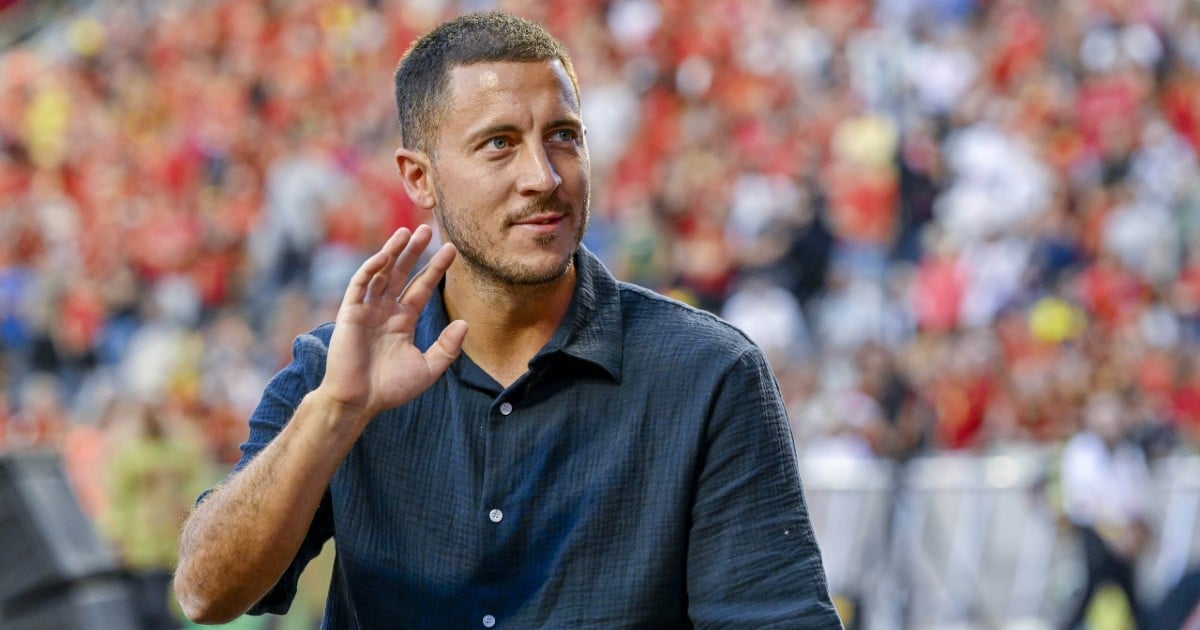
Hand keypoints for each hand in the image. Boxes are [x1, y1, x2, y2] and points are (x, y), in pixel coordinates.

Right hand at [316, 224, 467, 420]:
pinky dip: (372, 268)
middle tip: (429, 230)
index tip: (451, 250)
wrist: (358, 403)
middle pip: (402, 273)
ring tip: (408, 232)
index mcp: (403, 320)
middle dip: (414, 252)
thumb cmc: (390, 389)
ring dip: (393, 251)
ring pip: (381, 273)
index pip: (422, 287)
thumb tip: (466, 323)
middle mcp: (385, 310)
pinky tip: (386, 254)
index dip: (436, 269)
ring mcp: (367, 309)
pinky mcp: (350, 312)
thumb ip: (447, 348)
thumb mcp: (428, 369)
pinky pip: (361, 284)